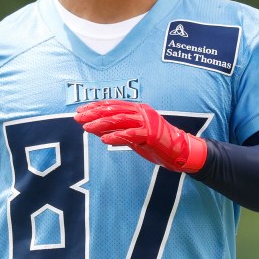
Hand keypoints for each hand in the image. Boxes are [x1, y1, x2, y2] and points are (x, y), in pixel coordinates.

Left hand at [74, 100, 206, 172]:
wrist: (180, 152)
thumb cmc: (156, 144)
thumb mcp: (133, 136)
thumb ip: (117, 130)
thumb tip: (95, 128)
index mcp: (138, 109)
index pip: (113, 105)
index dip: (95, 107)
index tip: (80, 110)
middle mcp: (142, 112)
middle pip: (113, 110)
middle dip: (94, 113)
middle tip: (78, 117)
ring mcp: (147, 122)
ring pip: (120, 120)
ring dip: (101, 124)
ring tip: (87, 128)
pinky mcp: (151, 135)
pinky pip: (131, 134)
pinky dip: (117, 136)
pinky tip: (105, 140)